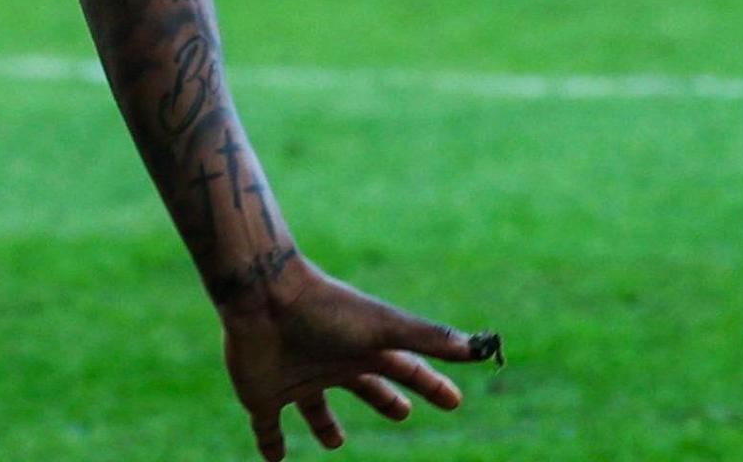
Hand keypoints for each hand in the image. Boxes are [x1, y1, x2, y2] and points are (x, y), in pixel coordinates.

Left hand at [221, 260, 495, 457]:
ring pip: (315, 408)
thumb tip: (479, 347)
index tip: (454, 401)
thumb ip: (429, 338)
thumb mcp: (384, 329)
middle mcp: (331, 363)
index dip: (431, 387)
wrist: (263, 298)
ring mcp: (297, 379)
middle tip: (402, 413)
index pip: (406, 371)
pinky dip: (271, 443)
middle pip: (364, 386)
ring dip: (325, 426)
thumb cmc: (328, 311)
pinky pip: (267, 427)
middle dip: (384, 400)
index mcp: (363, 349)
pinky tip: (274, 459)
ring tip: (335, 444)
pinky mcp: (263, 395)